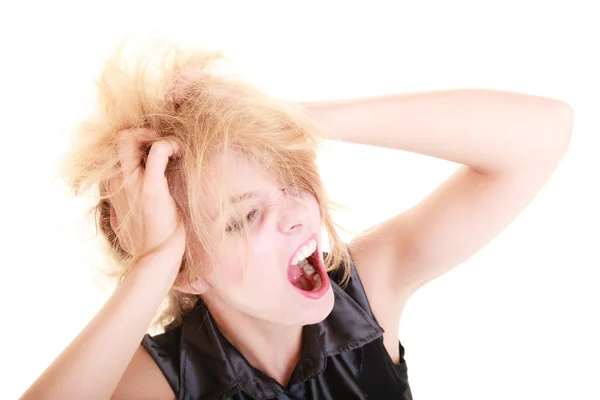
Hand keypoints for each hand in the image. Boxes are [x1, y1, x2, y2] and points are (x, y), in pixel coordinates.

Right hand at [106, 128, 184, 263]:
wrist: (156, 258)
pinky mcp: (151, 187)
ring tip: (172, 148)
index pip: (114, 151)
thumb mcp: (122, 221)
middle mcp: (116, 182)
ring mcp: (131, 184)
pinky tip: (180, 153)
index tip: (154, 151)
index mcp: (111, 187)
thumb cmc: (146, 241)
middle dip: (142, 133)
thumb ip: (119, 207)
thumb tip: (121, 204)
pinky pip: (158, 151)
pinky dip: (169, 144)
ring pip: (129, 138)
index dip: (135, 143)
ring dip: (154, 136)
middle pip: (118, 138)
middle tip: (161, 144)